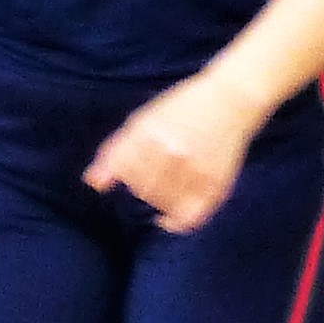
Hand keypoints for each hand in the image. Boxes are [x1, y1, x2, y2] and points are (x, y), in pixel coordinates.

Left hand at [82, 70, 269, 233]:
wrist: (230, 100)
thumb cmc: (181, 108)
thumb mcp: (143, 120)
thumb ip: (115, 151)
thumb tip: (93, 184)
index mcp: (149, 132)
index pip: (122, 170)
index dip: (123, 173)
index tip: (131, 170)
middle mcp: (171, 151)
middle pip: (141, 188)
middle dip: (142, 184)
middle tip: (156, 173)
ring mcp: (195, 169)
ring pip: (162, 203)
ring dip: (159, 200)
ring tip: (167, 185)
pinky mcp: (216, 183)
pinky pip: (189, 217)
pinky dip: (176, 222)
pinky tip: (169, 218)